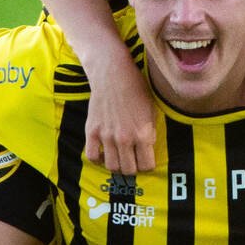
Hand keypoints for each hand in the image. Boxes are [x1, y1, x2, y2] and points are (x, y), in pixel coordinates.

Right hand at [84, 53, 156, 173]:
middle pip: (129, 170)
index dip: (148, 164)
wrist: (113, 74)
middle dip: (133, 168)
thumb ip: (150, 133)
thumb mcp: (152, 111)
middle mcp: (125, 138)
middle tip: (132, 160)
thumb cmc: (136, 89)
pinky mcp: (92, 131)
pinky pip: (92, 156)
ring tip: (119, 156)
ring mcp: (107, 136)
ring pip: (111, 166)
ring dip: (116, 164)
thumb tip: (147, 149)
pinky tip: (104, 152)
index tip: (145, 159)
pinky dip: (98, 158)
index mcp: (143, 134)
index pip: (147, 166)